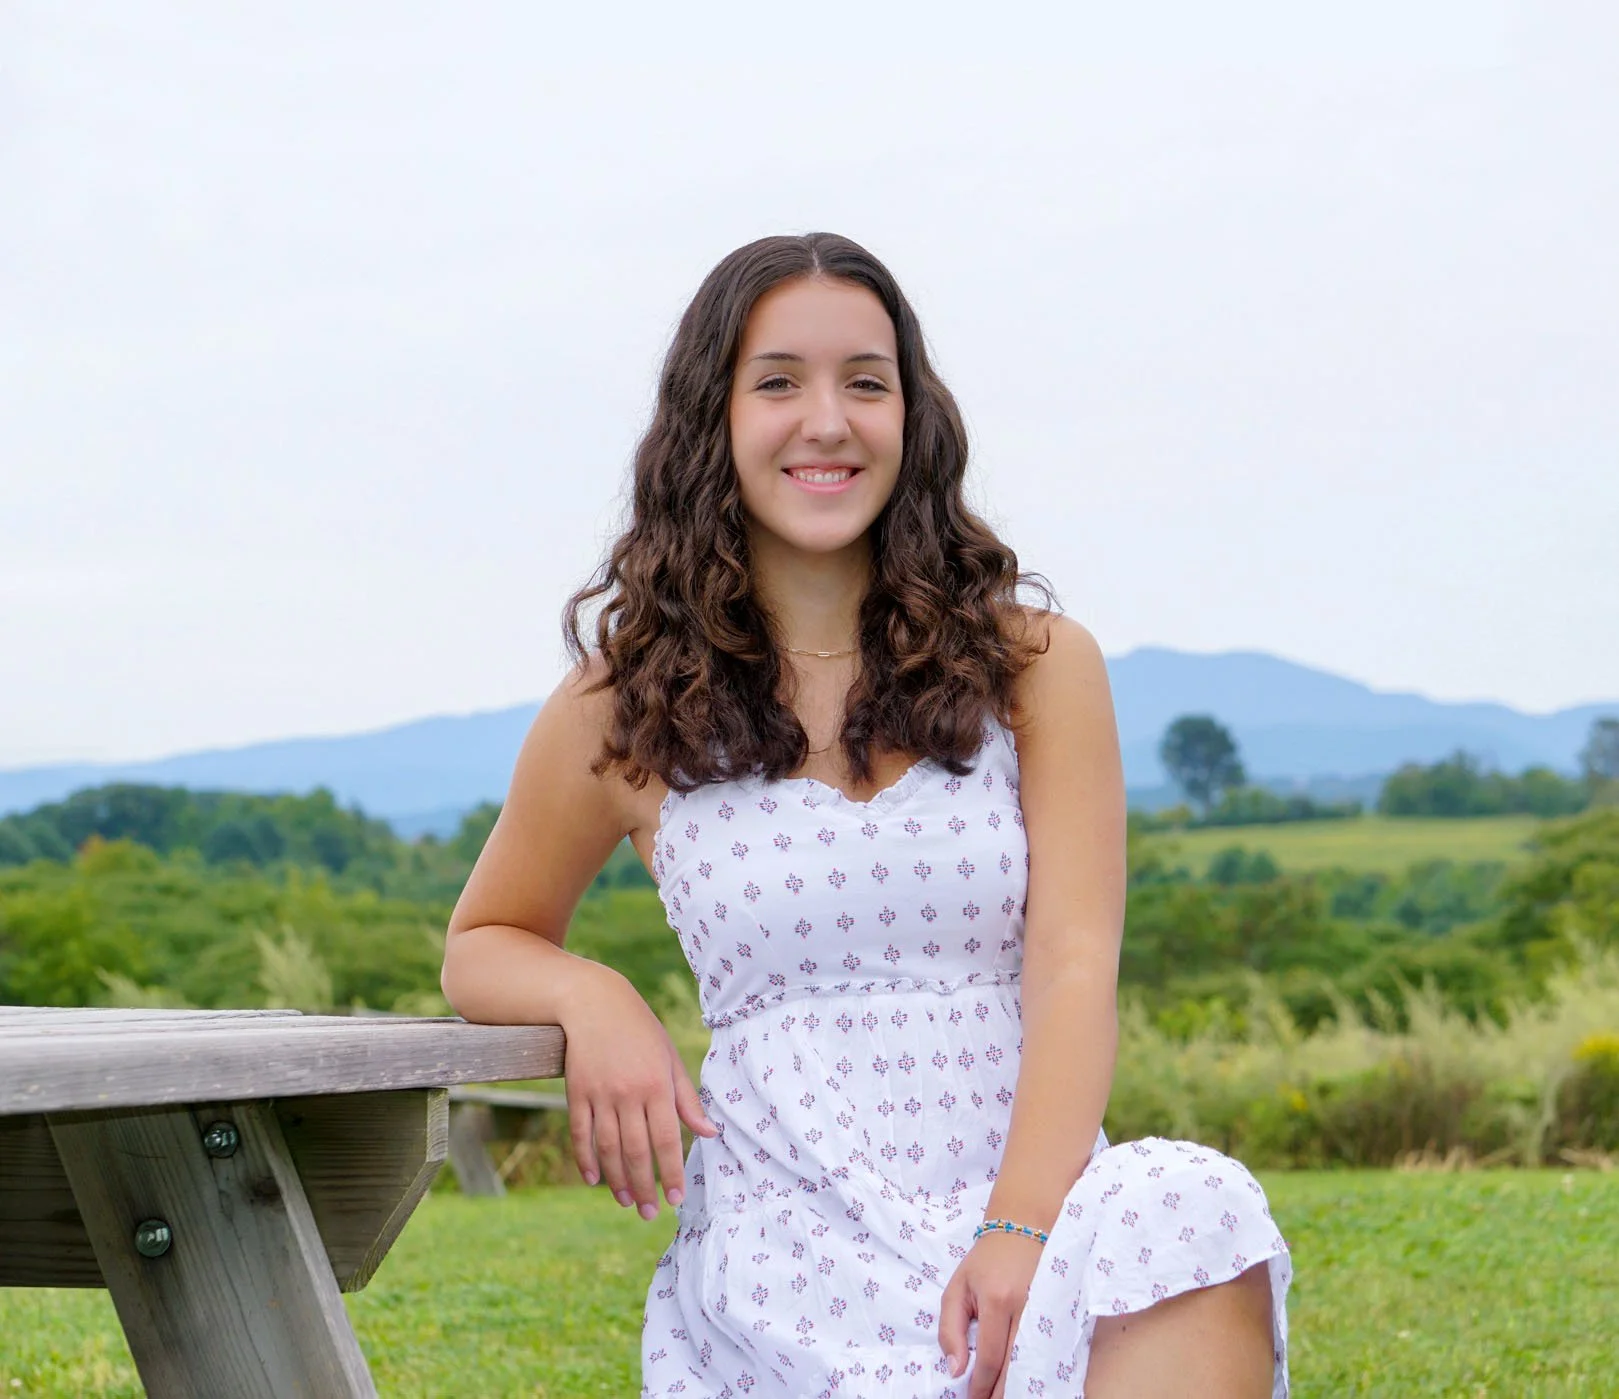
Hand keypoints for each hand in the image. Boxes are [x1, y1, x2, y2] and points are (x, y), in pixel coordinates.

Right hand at [559, 965, 717, 1218]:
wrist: (594, 1003)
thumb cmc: (641, 1030)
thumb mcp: (670, 1059)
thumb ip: (687, 1099)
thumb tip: (709, 1133)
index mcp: (658, 1085)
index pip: (668, 1139)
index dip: (672, 1172)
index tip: (676, 1198)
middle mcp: (629, 1093)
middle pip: (637, 1151)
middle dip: (645, 1187)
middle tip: (651, 1213)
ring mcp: (600, 1094)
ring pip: (609, 1148)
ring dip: (617, 1180)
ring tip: (627, 1202)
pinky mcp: (576, 1092)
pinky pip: (581, 1133)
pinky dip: (586, 1159)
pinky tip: (594, 1179)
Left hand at [938, 1232, 1044, 1397]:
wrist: (1023, 1228)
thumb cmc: (985, 1261)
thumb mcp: (957, 1289)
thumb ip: (950, 1330)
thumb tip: (955, 1370)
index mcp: (997, 1300)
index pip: (991, 1358)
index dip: (981, 1386)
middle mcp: (1026, 1308)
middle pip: (1016, 1367)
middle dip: (1000, 1393)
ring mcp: (1046, 1312)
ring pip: (1033, 1364)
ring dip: (1017, 1386)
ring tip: (1000, 1396)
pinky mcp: (1058, 1314)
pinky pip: (1046, 1353)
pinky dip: (1033, 1371)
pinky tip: (1022, 1381)